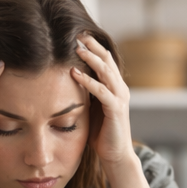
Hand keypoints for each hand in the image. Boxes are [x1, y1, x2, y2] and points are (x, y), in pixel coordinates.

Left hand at [69, 34, 133, 167]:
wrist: (115, 154)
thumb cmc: (101, 131)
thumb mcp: (92, 105)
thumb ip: (86, 89)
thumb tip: (66, 74)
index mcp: (114, 86)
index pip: (104, 59)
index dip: (92, 45)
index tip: (75, 33)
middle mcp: (120, 89)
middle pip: (107, 60)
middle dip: (92, 45)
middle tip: (76, 32)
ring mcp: (119, 99)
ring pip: (106, 72)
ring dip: (91, 59)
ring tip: (76, 48)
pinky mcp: (116, 110)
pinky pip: (101, 91)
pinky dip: (88, 81)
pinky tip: (74, 73)